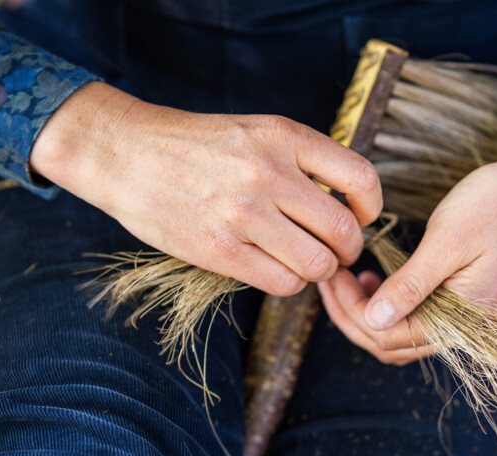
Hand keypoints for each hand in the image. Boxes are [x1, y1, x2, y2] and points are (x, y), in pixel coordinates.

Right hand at [31, 82, 381, 295]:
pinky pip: (283, 283)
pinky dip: (290, 282)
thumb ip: (303, 160)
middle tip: (338, 251)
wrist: (125, 154)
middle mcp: (268, 173)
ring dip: (320, 270)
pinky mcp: (219, 250)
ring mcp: (243, 214)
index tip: (362, 217)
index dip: (371, 207)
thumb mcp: (257, 131)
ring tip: (306, 261)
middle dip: (349, 249)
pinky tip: (278, 269)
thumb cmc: (199, 146)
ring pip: (318, 264)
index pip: (361, 178)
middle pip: (343, 231)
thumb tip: (351, 204)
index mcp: (283, 136)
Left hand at [318, 125, 496, 363]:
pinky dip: (391, 306)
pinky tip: (376, 280)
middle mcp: (467, 329)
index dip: (352, 313)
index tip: (331, 276)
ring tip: (347, 279)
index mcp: (464, 319)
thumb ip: (411, 285)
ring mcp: (469, 318)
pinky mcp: (467, 301)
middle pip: (393, 345)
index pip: (390, 338)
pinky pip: (421, 319)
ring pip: (404, 335)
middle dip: (354, 317)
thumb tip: (373, 321)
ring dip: (370, 314)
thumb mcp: (448, 238)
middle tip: (329, 278)